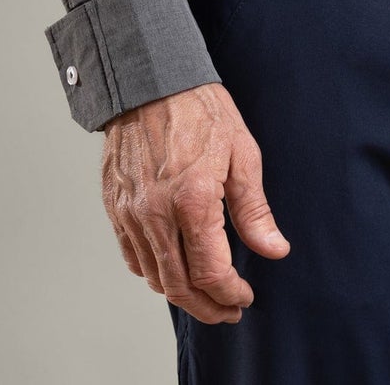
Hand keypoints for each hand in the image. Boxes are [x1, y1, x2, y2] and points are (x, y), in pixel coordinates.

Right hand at [101, 82, 290, 323]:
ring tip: (207, 293)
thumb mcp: (242, 152)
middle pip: (180, 286)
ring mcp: (131, 213)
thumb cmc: (200, 109)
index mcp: (193, 199)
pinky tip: (174, 267)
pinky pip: (133, 257)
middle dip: (208, 307)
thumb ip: (254, 210)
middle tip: (229, 310)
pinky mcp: (115, 208)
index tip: (245, 296)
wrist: (151, 80)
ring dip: (182, 294)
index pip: (211, 272)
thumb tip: (274, 250)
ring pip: (155, 277)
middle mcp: (157, 213)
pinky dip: (155, 273)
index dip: (230, 293)